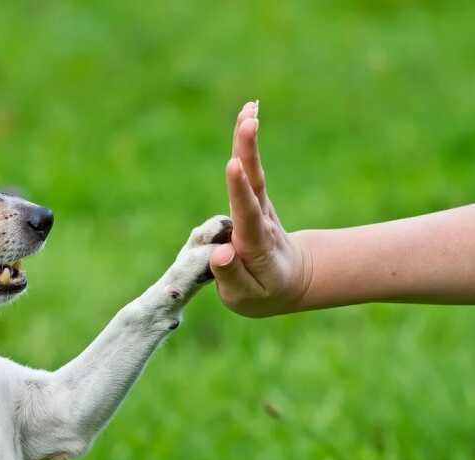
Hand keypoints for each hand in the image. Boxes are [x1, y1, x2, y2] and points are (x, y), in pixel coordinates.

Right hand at [209, 102, 311, 316]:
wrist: (291, 280)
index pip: (247, 216)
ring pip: (253, 172)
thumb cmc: (263, 292)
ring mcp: (260, 207)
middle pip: (254, 184)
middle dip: (249, 153)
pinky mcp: (255, 198)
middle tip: (248, 121)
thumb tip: (221, 252)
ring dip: (248, 141)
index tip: (233, 166)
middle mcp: (260, 220)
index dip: (239, 191)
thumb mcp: (246, 298)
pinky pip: (250, 169)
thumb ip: (232, 276)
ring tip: (248, 109)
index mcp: (256, 245)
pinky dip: (247, 143)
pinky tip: (247, 114)